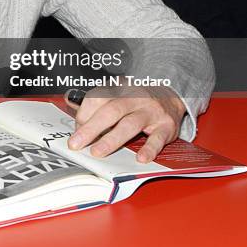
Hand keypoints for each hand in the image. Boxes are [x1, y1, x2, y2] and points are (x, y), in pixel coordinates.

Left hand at [65, 85, 185, 162]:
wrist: (171, 96)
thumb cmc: (137, 100)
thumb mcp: (117, 96)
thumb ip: (97, 107)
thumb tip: (77, 123)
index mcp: (118, 87)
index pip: (96, 98)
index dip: (83, 114)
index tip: (76, 130)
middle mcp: (134, 97)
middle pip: (110, 111)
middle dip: (91, 128)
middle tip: (76, 143)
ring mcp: (151, 110)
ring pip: (130, 124)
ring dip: (111, 139)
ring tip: (97, 151)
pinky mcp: (166, 125)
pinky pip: (157, 138)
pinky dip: (149, 149)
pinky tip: (140, 158)